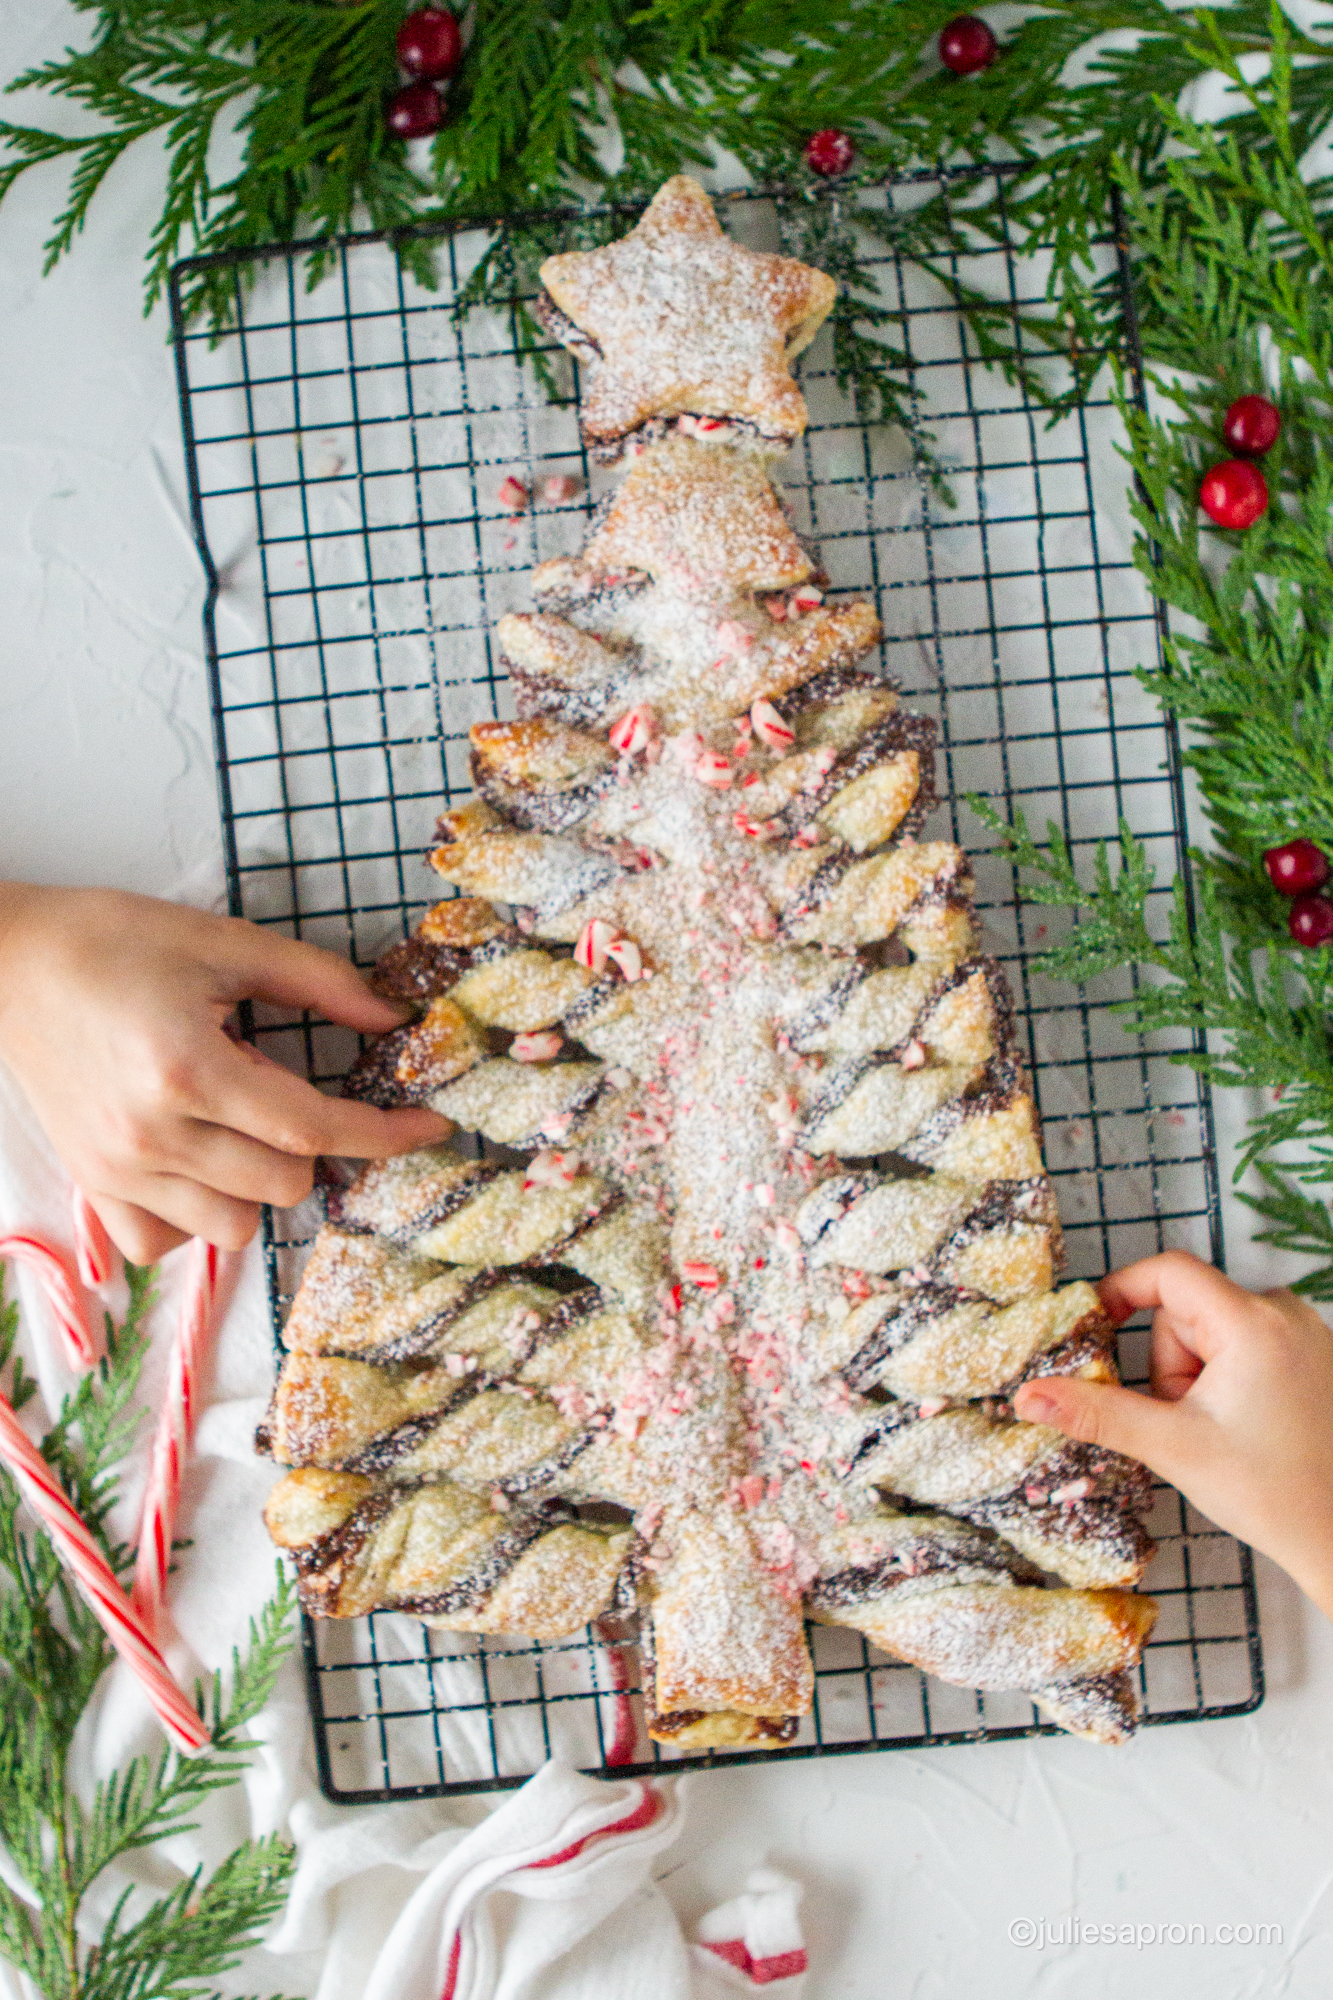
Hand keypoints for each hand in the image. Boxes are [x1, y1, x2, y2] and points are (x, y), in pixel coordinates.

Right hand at [0, 884, 449, 1262]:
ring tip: (238, 1125)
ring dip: (260, 1185)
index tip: (430, 1125)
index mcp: (189, 1069)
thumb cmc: (113, 941)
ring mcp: (117, 1170)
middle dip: (314, 1146)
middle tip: (285, 1089)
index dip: (384, 1132)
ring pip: (234, 1229)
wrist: (7, 962)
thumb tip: (394, 1020)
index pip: (313, 1128)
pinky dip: (197, 1217)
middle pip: (284, 1185)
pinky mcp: (91, 1184)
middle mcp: (152, 1134)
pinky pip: (166, 1245)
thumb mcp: (224, 942)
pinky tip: (199, 1163)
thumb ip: (319, 981)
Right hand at [1013, 1250, 1332, 1619]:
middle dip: (1172, 1364)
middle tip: (1188, 1418)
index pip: (1169, 1272)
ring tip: (1222, 1426)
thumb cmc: (1269, 1492)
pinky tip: (1247, 1422)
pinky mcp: (1315, 1354)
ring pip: (1214, 1329)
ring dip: (1199, 1374)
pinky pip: (1245, 1342)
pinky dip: (1229, 1377)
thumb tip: (1027, 1396)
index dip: (1123, 1292)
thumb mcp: (1172, 1446)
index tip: (1098, 1328)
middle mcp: (1285, 1314)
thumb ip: (1096, 1413)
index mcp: (1253, 1324)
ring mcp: (1306, 1333)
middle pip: (1188, 1310)